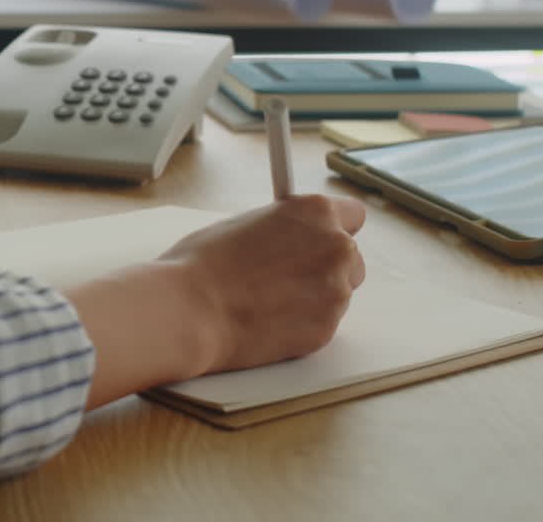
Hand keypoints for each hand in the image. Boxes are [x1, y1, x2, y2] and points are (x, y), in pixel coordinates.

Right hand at [156, 194, 365, 374]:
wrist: (189, 311)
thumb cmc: (202, 265)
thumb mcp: (243, 223)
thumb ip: (281, 228)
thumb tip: (288, 237)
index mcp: (315, 212)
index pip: (352, 214)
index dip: (332, 228)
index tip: (319, 237)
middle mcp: (335, 247)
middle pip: (349, 257)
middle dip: (324, 265)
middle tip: (287, 274)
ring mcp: (335, 291)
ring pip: (338, 292)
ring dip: (314, 295)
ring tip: (269, 300)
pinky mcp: (327, 329)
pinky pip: (323, 322)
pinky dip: (303, 323)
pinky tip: (268, 319)